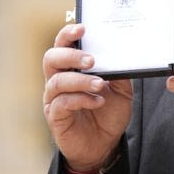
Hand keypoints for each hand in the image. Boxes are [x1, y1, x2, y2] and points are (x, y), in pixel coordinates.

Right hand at [43, 23, 132, 170]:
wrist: (104, 144)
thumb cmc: (108, 113)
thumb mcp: (121, 91)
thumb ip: (119, 74)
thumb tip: (122, 56)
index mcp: (72, 68)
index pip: (63, 45)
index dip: (68, 34)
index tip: (83, 29)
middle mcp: (58, 80)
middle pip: (52, 58)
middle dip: (71, 55)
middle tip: (91, 60)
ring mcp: (54, 98)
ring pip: (57, 81)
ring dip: (80, 80)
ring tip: (100, 85)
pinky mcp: (55, 116)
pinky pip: (62, 103)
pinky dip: (81, 100)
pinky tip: (97, 102)